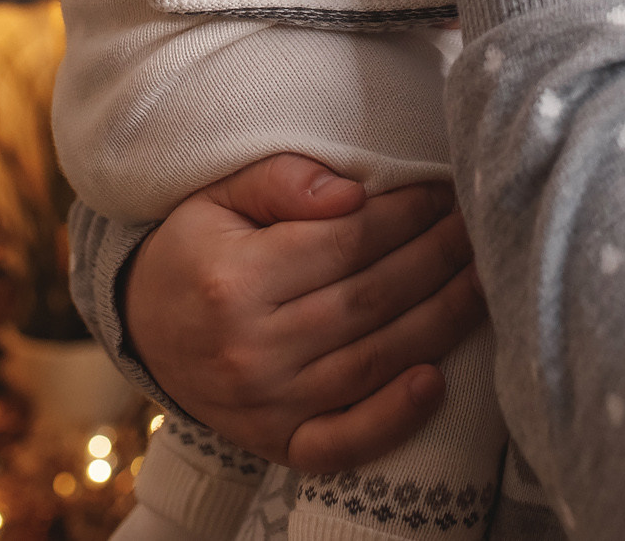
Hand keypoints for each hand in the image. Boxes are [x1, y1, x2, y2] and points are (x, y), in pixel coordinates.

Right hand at [125, 154, 486, 472]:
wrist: (142, 327)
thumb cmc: (194, 250)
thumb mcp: (217, 197)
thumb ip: (280, 181)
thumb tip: (352, 194)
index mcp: (234, 279)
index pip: (346, 243)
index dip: (405, 215)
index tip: (442, 192)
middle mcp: (250, 349)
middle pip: (370, 299)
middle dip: (435, 258)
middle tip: (477, 227)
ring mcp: (266, 404)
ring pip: (373, 360)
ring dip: (440, 320)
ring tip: (481, 280)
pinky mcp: (278, 443)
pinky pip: (345, 441)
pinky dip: (395, 417)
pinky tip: (437, 381)